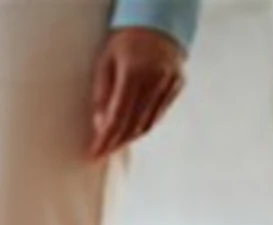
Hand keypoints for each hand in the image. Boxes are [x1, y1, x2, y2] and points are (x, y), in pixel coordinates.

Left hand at [88, 28, 185, 159]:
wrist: (157, 23)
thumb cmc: (125, 43)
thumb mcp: (105, 62)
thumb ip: (102, 94)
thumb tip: (100, 126)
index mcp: (133, 72)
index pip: (118, 117)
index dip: (106, 139)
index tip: (94, 153)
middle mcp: (155, 79)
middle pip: (133, 124)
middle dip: (116, 142)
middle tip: (102, 153)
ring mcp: (170, 82)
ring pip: (148, 123)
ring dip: (129, 138)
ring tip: (114, 145)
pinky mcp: (178, 85)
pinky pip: (159, 114)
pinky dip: (144, 126)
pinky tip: (132, 132)